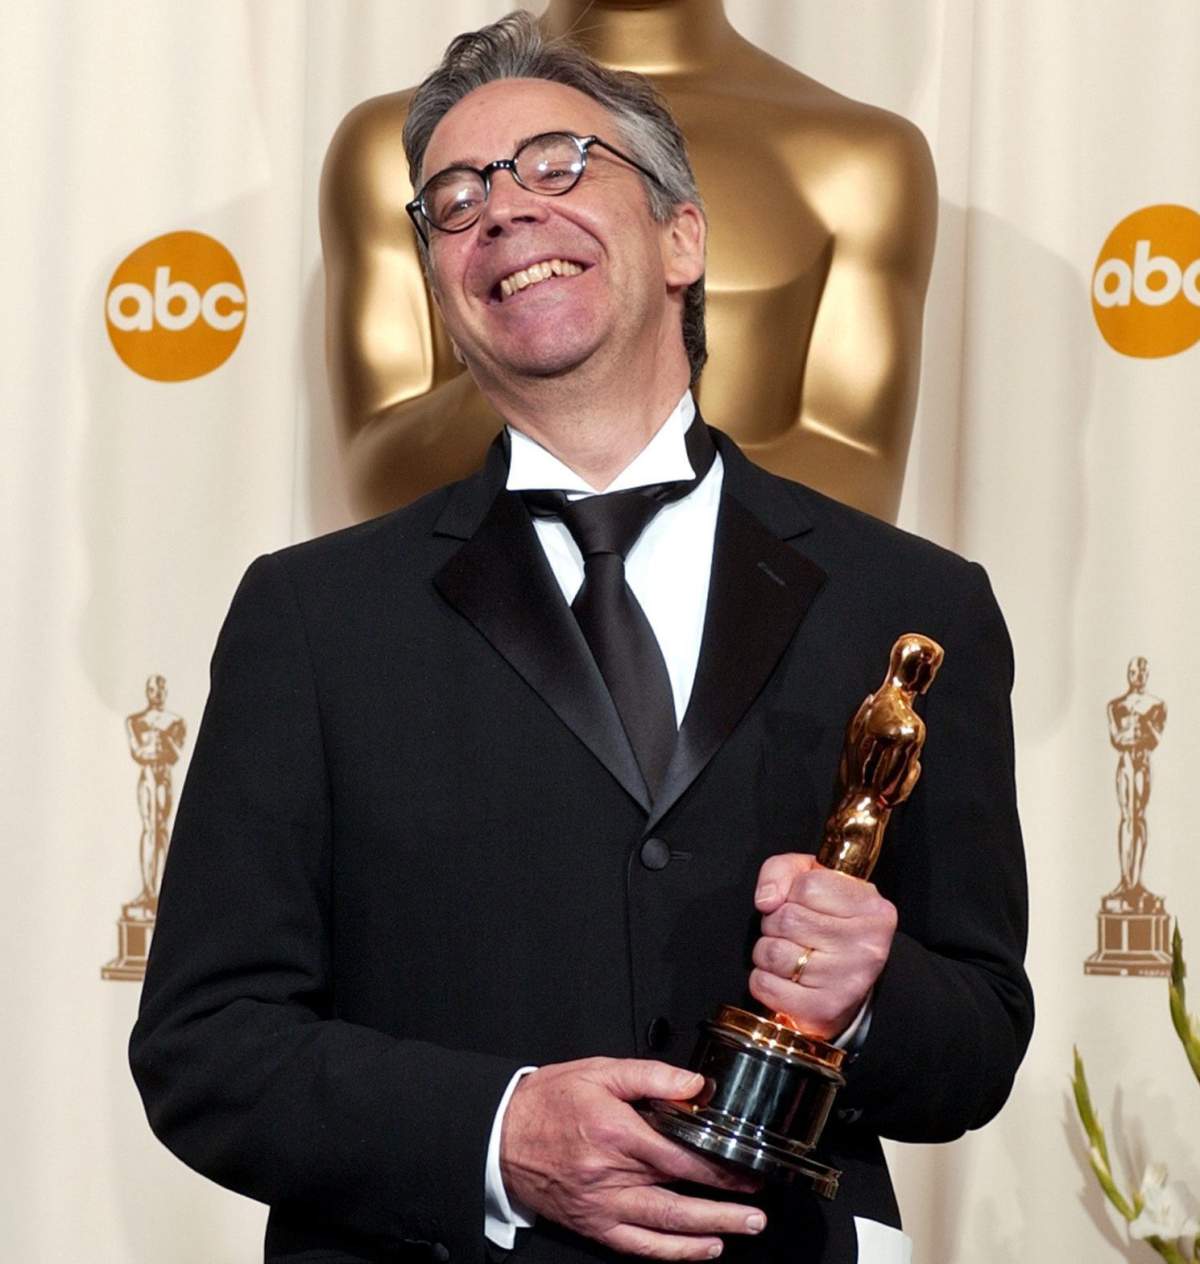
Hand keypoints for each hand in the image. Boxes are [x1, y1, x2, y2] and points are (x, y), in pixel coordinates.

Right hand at [500, 1057, 765, 1258]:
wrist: (502, 1134)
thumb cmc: (549, 1100)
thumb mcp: (599, 1071)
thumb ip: (650, 1075)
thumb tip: (693, 1085)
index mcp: (615, 1131)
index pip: (679, 1152)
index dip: (718, 1163)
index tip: (748, 1164)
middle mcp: (610, 1172)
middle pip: (679, 1189)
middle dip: (725, 1198)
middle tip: (760, 1203)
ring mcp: (602, 1204)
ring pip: (666, 1223)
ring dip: (711, 1228)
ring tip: (746, 1227)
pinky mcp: (593, 1224)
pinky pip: (639, 1245)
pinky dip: (674, 1252)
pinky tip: (703, 1249)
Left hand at [750, 853, 896, 1039]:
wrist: (847, 984)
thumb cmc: (828, 924)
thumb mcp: (812, 880)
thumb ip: (782, 870)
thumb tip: (766, 900)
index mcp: (872, 908)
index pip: (808, 886)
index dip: (792, 893)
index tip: (802, 905)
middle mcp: (866, 945)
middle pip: (787, 918)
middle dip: (775, 923)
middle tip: (793, 933)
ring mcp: (847, 980)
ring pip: (772, 952)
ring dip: (767, 951)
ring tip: (790, 955)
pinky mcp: (823, 1009)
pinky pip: (765, 984)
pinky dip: (764, 980)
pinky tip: (786, 979)